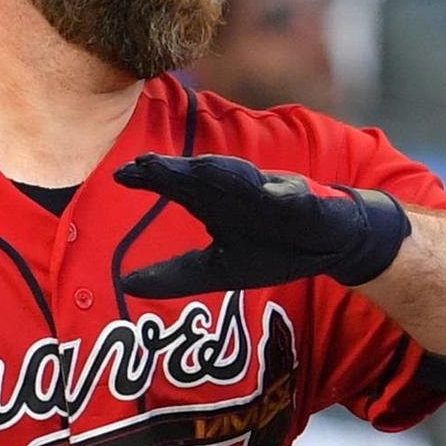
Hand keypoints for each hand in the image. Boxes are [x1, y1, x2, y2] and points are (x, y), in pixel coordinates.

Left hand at [114, 153, 409, 298]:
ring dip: (220, 171)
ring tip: (196, 168)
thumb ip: (174, 274)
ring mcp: (269, 193)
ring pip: (243, 179)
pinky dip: (281, 192)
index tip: (118, 176)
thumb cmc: (271, 249)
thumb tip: (125, 283)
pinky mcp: (302, 201)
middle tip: (145, 163)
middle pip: (201, 176)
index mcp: (213, 204)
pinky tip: (270, 190)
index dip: (148, 179)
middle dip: (175, 170)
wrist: (326, 247)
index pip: (175, 187)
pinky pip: (290, 195)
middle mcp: (236, 191)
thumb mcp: (216, 270)